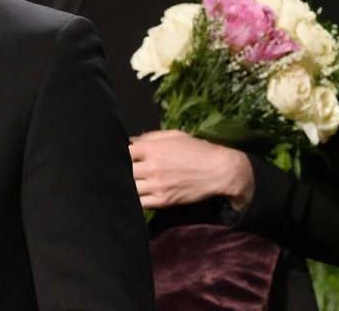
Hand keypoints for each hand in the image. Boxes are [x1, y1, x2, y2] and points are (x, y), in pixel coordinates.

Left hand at [129, 129, 253, 210]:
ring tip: (126, 184)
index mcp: (152, 148)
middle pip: (124, 170)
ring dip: (128, 185)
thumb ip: (150, 137)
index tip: (119, 155)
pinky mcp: (163, 200)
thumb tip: (131, 141)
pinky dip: (135, 200)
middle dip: (121, 170)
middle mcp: (152, 167)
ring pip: (130, 188)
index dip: (120, 153)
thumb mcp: (174, 135)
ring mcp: (157, 185)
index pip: (124, 152)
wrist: (219, 171)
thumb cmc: (197, 149)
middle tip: (119, 170)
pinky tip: (134, 196)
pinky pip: (140, 203)